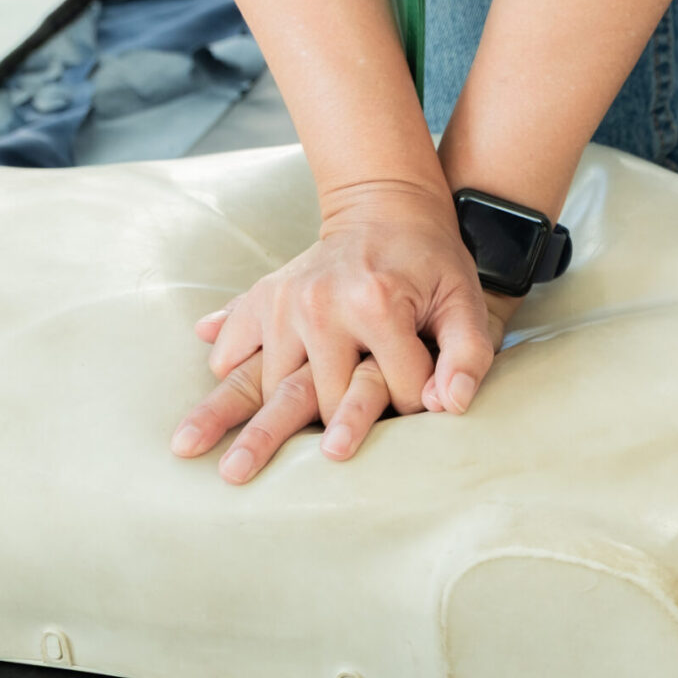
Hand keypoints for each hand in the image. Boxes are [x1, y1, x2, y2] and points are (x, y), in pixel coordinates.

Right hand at [173, 291, 518, 483]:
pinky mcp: (261, 298)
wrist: (385, 207)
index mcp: (376, 306)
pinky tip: (209, 407)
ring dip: (254, 422)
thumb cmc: (432, 262)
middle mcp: (321, 306)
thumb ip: (468, 354)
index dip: (414, 405)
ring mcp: (284, 302)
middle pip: (322, 399)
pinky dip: (226, 374)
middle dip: (327, 432)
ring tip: (216, 464)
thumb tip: (449, 406)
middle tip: (298, 470)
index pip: (396, 390)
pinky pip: (234, 347)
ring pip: (269, 386)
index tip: (420, 406)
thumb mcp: (464, 300)